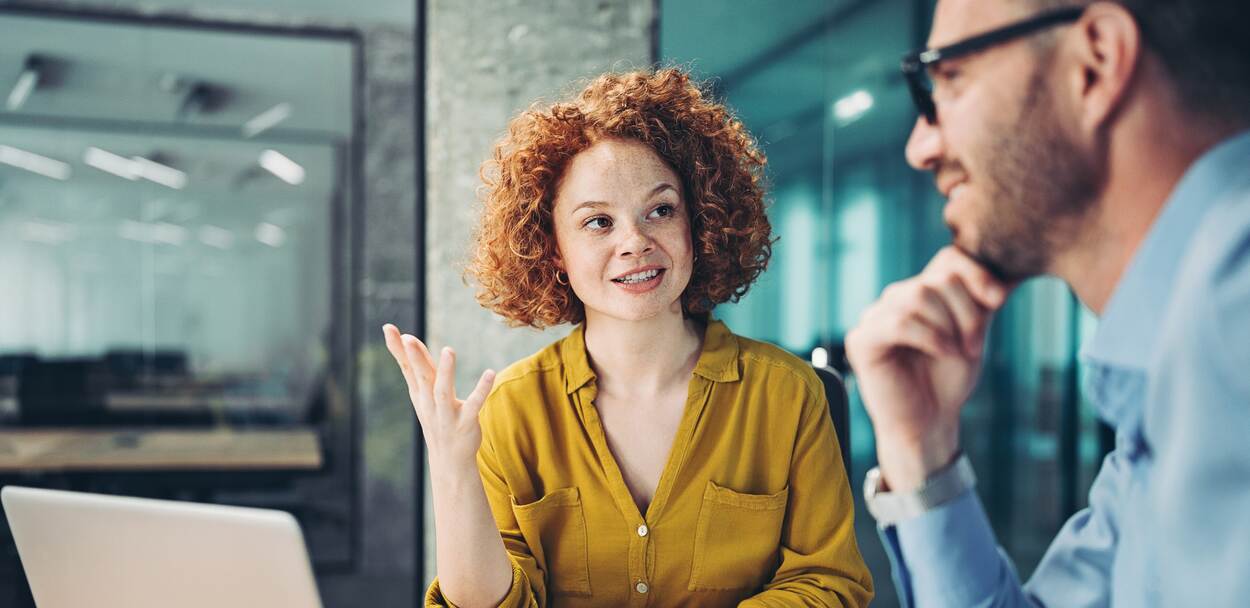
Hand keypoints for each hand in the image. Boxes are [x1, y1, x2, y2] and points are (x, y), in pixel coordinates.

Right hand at [382, 324, 495, 466]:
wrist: (449, 460)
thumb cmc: (436, 418)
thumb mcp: (422, 393)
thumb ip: (417, 365)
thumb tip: (406, 337)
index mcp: (419, 393)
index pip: (406, 368)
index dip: (398, 349)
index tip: (388, 328)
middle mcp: (429, 403)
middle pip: (421, 377)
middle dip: (415, 358)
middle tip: (409, 339)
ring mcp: (446, 414)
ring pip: (443, 391)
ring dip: (445, 372)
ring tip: (448, 350)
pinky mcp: (466, 423)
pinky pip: (474, 405)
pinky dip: (481, 389)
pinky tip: (490, 373)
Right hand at [845, 247, 1011, 490]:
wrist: (929, 423)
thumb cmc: (948, 380)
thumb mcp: (973, 332)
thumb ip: (981, 302)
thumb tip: (1006, 276)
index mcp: (920, 292)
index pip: (948, 259)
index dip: (976, 274)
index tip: (999, 300)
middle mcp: (894, 299)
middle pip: (936, 280)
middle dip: (966, 312)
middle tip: (974, 346)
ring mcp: (874, 317)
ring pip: (918, 296)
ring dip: (948, 327)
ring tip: (958, 352)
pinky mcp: (861, 339)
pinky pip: (899, 322)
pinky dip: (930, 337)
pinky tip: (943, 353)